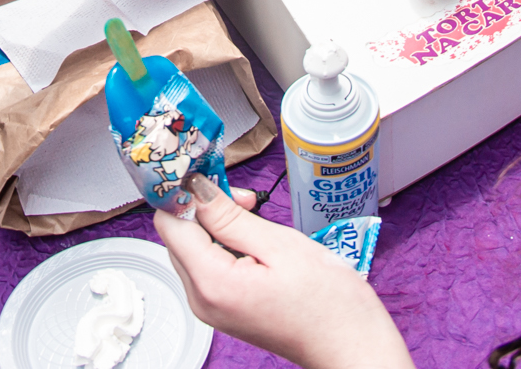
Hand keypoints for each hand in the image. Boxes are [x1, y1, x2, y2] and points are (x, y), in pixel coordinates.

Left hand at [153, 176, 413, 368]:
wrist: (350, 347)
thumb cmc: (328, 304)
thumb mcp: (280, 245)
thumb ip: (230, 216)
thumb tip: (196, 189)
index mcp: (211, 283)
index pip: (170, 223)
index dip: (187, 193)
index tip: (211, 174)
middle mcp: (203, 300)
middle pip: (180, 236)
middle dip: (206, 208)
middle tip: (246, 199)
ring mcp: (212, 308)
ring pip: (194, 249)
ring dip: (218, 225)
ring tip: (256, 218)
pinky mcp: (225, 309)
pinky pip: (210, 266)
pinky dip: (226, 245)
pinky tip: (256, 241)